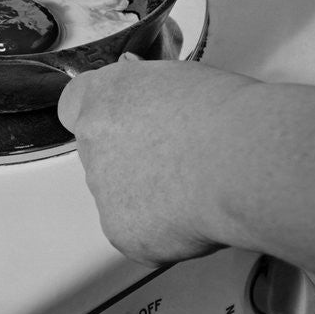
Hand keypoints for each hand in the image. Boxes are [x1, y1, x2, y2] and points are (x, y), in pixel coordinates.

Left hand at [57, 59, 257, 265]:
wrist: (240, 161)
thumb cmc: (226, 115)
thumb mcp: (182, 78)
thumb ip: (150, 90)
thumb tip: (147, 91)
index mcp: (103, 96)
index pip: (74, 105)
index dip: (102, 116)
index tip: (124, 122)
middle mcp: (91, 141)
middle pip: (101, 155)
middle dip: (132, 162)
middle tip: (178, 163)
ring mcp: (102, 190)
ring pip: (120, 198)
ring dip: (150, 199)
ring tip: (198, 190)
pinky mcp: (120, 231)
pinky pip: (139, 235)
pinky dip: (164, 233)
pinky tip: (196, 217)